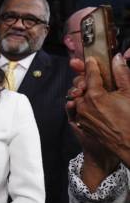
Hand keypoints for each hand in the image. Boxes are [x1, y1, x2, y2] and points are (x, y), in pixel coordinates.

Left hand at [73, 53, 129, 167]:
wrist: (129, 145)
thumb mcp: (129, 93)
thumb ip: (121, 74)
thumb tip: (117, 58)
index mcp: (94, 96)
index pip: (91, 75)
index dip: (92, 65)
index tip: (92, 59)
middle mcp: (84, 106)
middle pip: (80, 86)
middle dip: (84, 79)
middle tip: (91, 74)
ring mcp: (81, 116)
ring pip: (77, 98)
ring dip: (83, 91)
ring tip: (92, 89)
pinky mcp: (82, 124)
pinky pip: (78, 109)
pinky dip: (82, 103)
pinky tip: (92, 102)